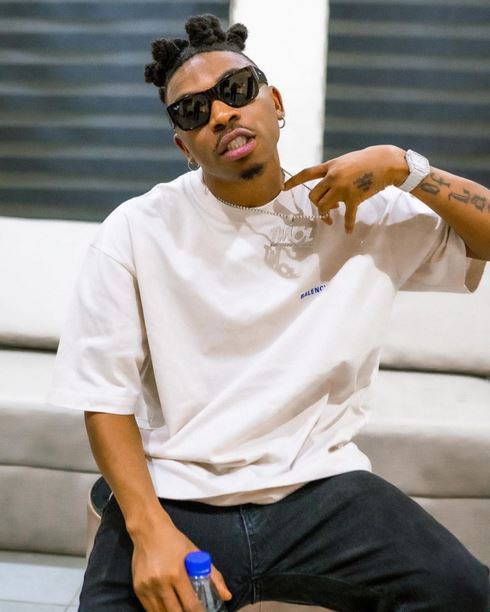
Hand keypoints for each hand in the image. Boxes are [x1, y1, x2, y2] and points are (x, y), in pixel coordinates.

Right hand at [131, 519, 231, 610]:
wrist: (148, 530)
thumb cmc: (174, 541)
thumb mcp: (195, 553)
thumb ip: (212, 575)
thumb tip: (227, 596)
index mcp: (176, 573)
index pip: (190, 604)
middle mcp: (160, 582)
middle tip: (192, 611)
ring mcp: (147, 587)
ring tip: (181, 609)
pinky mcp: (137, 589)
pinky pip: (149, 610)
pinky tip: (168, 608)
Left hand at [283, 145, 406, 233]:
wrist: (386, 162)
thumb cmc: (366, 160)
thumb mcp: (345, 161)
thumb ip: (334, 171)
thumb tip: (327, 185)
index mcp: (330, 166)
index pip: (307, 174)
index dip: (293, 181)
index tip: (283, 188)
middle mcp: (333, 177)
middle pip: (314, 196)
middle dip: (317, 204)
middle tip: (326, 208)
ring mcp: (343, 189)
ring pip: (324, 207)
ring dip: (326, 214)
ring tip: (333, 216)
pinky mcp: (354, 198)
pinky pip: (348, 216)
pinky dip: (348, 225)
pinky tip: (348, 231)